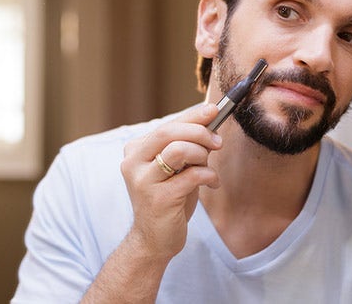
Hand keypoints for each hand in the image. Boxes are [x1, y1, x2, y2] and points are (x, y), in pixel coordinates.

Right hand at [120, 103, 222, 260]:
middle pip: (167, 132)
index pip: (166, 125)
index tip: (214, 111)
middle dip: (199, 132)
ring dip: (201, 154)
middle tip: (217, 141)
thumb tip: (210, 119)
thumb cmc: (169, 198)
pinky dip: (207, 175)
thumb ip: (186, 145)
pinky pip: (190, 176)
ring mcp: (143, 181)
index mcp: (135, 151)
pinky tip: (211, 182)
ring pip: (177, 150)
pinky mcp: (158, 199)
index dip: (192, 116)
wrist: (154, 239)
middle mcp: (133, 163)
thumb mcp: (176, 168)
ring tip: (208, 165)